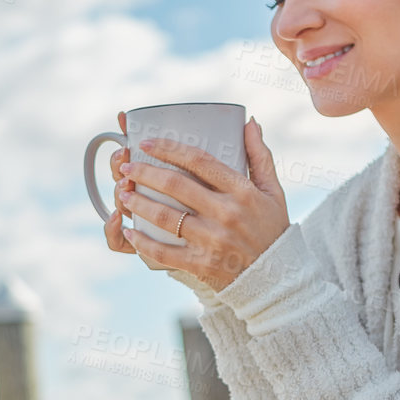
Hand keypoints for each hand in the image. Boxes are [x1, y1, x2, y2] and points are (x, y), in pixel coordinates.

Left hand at [112, 116, 289, 290]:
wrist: (276, 277)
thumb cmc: (272, 229)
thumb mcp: (273, 191)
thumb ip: (260, 156)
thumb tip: (250, 122)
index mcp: (241, 191)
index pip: (199, 160)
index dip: (169, 149)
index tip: (146, 143)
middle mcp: (225, 213)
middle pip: (175, 185)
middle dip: (144, 173)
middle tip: (126, 167)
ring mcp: (211, 240)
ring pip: (165, 216)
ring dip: (139, 203)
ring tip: (123, 193)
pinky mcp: (201, 264)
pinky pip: (164, 251)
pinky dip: (142, 242)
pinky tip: (129, 231)